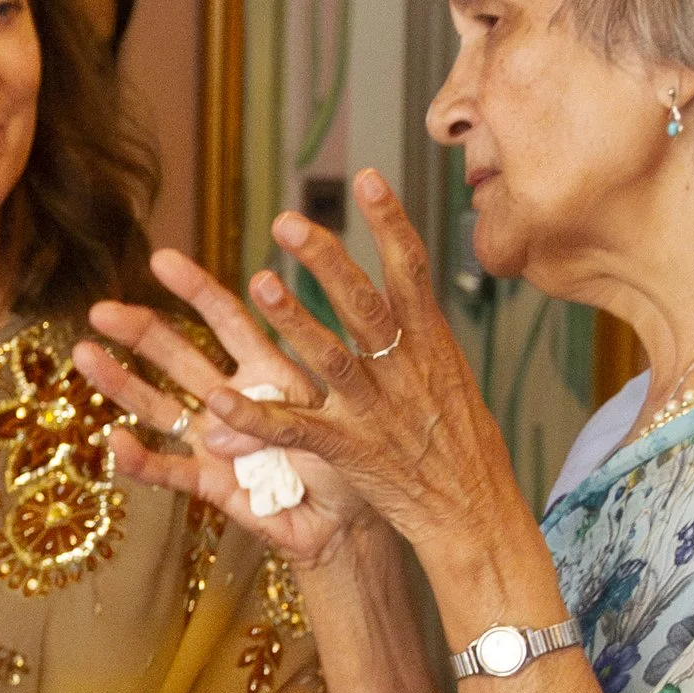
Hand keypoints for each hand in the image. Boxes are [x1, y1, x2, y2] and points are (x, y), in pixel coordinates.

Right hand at [71, 250, 374, 568]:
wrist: (350, 523)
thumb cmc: (351, 460)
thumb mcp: (331, 417)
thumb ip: (280, 409)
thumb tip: (221, 410)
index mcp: (267, 371)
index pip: (227, 320)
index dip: (196, 290)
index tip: (162, 260)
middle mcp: (232, 399)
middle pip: (178, 356)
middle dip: (139, 330)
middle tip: (99, 309)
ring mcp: (216, 442)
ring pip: (161, 406)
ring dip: (122, 382)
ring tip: (83, 355)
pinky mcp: (211, 486)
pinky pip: (171, 472)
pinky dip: (142, 461)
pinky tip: (115, 442)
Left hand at [187, 176, 534, 578]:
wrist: (476, 514)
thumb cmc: (463, 448)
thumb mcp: (452, 380)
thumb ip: (419, 338)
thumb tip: (405, 293)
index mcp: (431, 345)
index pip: (412, 271)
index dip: (389, 224)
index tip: (367, 178)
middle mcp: (405, 370)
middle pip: (366, 304)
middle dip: (329, 260)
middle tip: (288, 221)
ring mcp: (377, 411)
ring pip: (332, 358)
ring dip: (295, 320)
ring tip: (260, 283)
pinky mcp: (351, 452)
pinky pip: (296, 432)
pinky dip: (256, 418)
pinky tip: (217, 404)